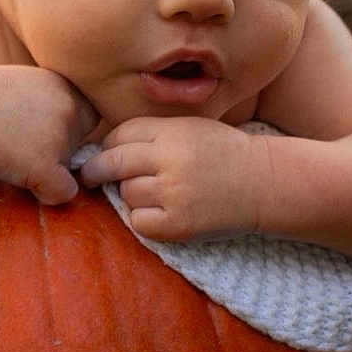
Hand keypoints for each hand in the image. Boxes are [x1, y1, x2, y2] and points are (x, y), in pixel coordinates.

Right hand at [0, 65, 99, 204]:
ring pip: (71, 168)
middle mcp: (71, 110)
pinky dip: (47, 193)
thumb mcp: (30, 83)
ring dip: (50, 168)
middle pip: (83, 144)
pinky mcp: (46, 166)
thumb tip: (66, 128)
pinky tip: (23, 177)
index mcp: (68, 88)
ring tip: (16, 154)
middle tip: (28, 145)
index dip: (70, 130)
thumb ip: (54, 100)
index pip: (90, 118)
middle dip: (64, 150)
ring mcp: (61, 138)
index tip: (42, 131)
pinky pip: (63, 192)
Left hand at [79, 116, 258, 241]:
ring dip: (131, 194)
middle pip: (113, 163)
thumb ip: (152, 133)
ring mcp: (173, 193)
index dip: (109, 144)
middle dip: (96, 169)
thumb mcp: (189, 127)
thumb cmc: (223, 152)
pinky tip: (162, 212)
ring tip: (156, 192)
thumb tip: (106, 147)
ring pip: (126, 193)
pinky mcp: (178, 224)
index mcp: (171, 131)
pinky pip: (139, 222)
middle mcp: (169, 160)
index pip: (119, 134)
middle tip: (87, 175)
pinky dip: (143, 219)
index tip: (106, 152)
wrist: (263, 183)